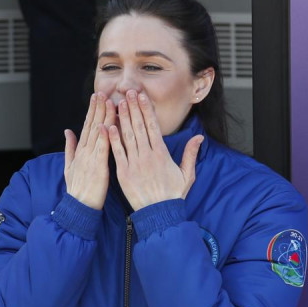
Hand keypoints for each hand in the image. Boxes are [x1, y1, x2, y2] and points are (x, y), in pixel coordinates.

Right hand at [63, 93, 113, 209]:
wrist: (78, 206)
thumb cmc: (78, 189)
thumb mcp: (69, 166)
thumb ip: (70, 147)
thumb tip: (67, 131)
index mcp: (80, 151)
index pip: (87, 126)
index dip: (92, 110)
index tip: (96, 96)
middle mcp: (84, 152)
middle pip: (92, 125)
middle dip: (98, 108)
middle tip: (102, 91)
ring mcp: (90, 158)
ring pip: (98, 133)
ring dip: (103, 116)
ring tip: (108, 101)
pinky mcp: (98, 167)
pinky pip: (102, 149)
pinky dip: (105, 137)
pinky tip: (108, 125)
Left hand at [107, 91, 203, 210]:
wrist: (160, 213)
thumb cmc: (173, 195)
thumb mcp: (187, 174)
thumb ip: (190, 154)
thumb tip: (199, 137)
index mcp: (162, 154)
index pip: (153, 127)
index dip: (146, 110)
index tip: (142, 97)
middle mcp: (148, 155)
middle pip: (139, 127)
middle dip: (133, 108)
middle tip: (128, 92)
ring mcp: (134, 164)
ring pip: (127, 137)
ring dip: (122, 119)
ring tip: (117, 103)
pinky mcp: (123, 173)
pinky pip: (117, 153)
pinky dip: (112, 140)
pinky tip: (108, 126)